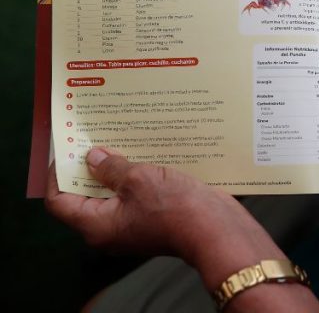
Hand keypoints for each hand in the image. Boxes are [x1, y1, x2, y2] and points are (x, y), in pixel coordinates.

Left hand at [47, 149, 318, 310]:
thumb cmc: (173, 206)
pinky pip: (137, 193)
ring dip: (116, 166)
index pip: (60, 201)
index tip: (66, 145)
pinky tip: (146, 150)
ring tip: (120, 136)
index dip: (59, 173)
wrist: (216, 228)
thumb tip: (93, 157)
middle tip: (94, 134)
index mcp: (97, 225)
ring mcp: (134, 223)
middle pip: (87, 195)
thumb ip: (112, 167)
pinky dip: (137, 174)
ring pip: (114, 192)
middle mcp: (110, 228)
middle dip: (89, 165)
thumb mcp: (139, 179)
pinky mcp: (155, 216)